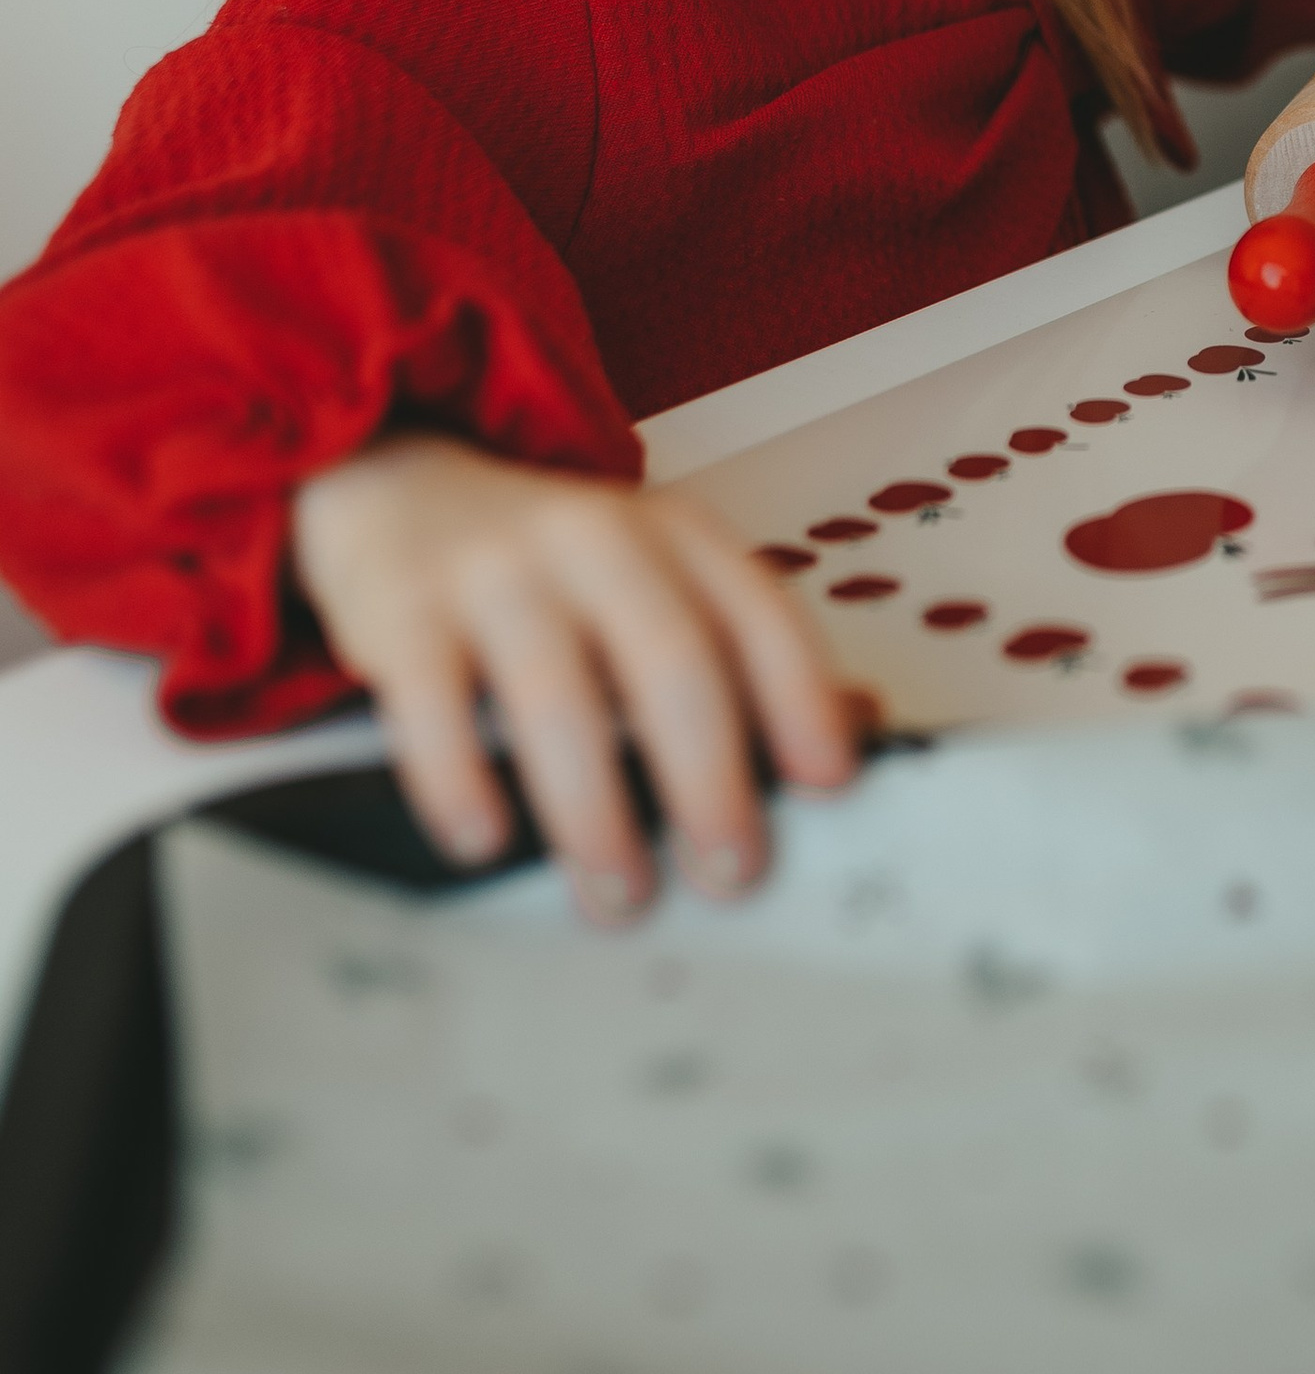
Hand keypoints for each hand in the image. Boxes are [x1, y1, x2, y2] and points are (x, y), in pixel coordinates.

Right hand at [290, 438, 861, 919]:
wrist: (399, 481)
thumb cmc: (550, 565)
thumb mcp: (656, 576)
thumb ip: (738, 649)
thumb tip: (856, 729)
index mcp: (674, 535)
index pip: (758, 612)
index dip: (802, 699)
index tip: (830, 785)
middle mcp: (594, 540)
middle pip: (670, 660)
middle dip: (709, 780)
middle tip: (731, 873)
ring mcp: (495, 573)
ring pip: (558, 697)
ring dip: (596, 812)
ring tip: (621, 892)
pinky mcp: (403, 612)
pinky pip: (434, 706)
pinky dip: (460, 782)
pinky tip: (484, 840)